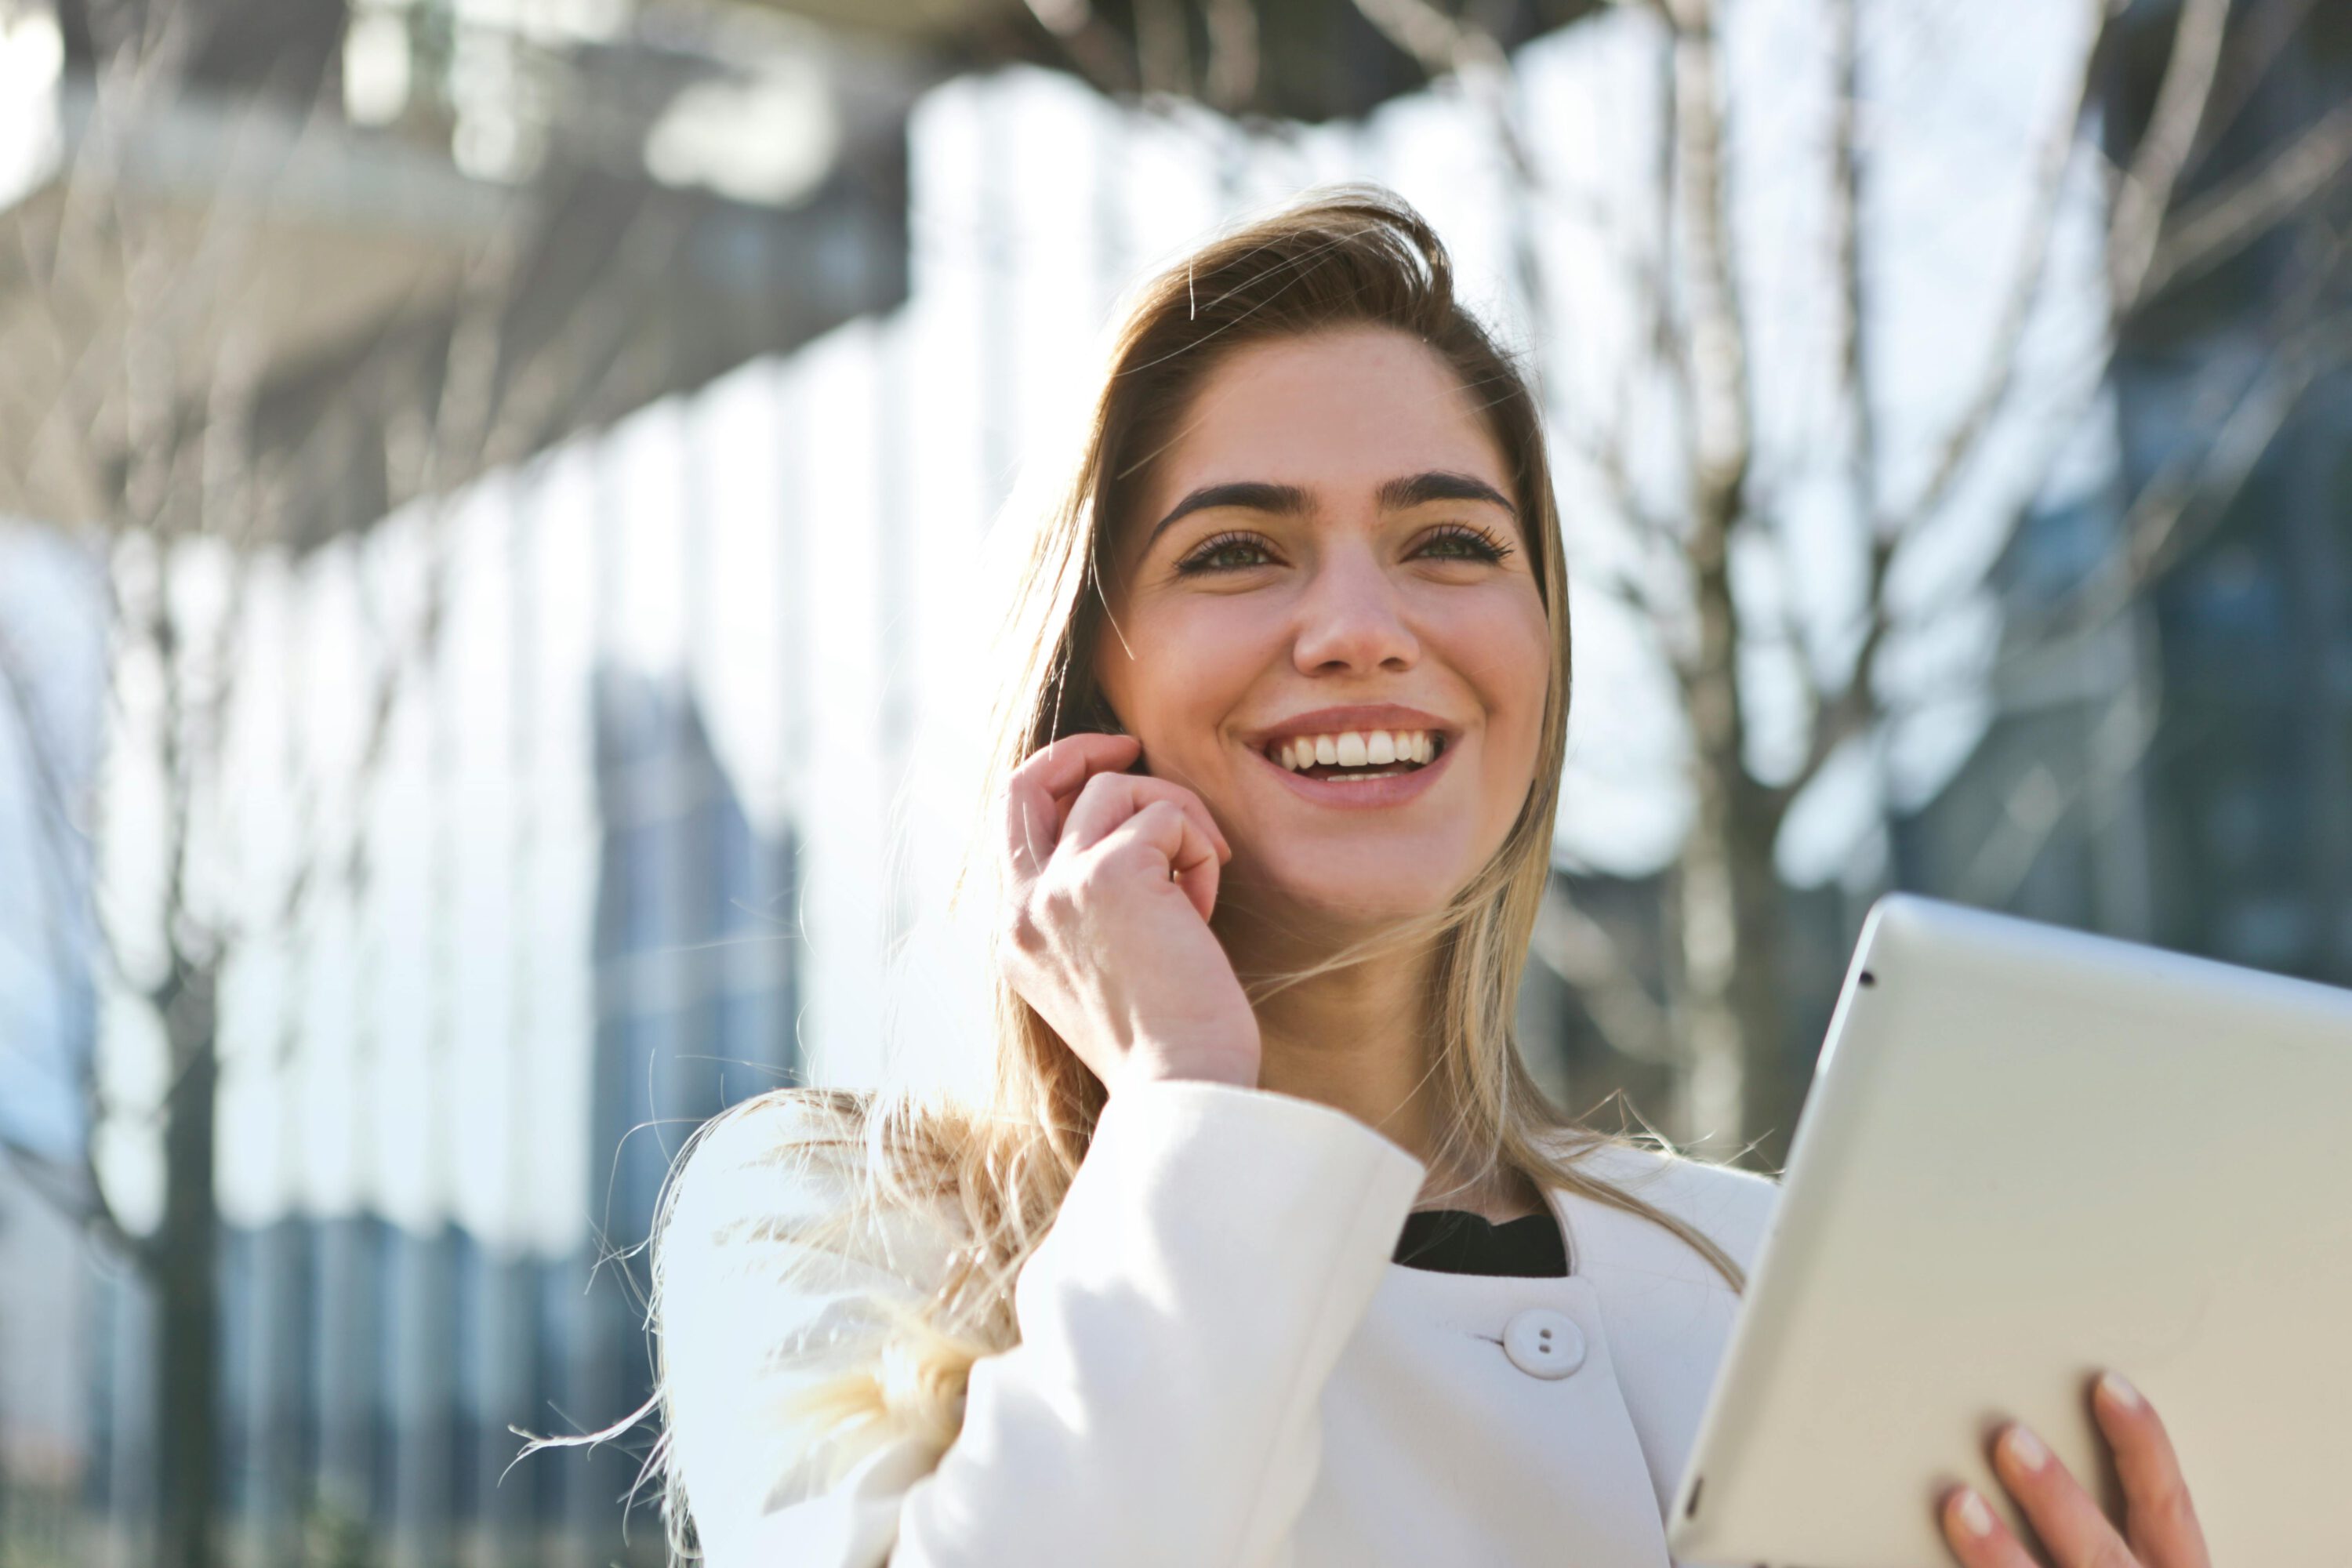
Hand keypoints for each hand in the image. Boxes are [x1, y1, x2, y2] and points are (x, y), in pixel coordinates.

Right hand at [996, 732, 1259, 1093]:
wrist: (1183, 1087)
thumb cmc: (1167, 1044)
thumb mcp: (1103, 973)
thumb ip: (1090, 911)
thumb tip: (1130, 840)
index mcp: (1015, 937)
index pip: (1014, 826)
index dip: (1059, 784)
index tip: (1110, 772)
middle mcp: (1022, 909)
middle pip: (1027, 782)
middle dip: (1081, 750)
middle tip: (1132, 746)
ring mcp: (1058, 888)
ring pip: (1117, 789)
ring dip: (1176, 820)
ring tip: (1199, 884)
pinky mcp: (1110, 873)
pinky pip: (1167, 815)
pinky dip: (1199, 849)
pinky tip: (1205, 909)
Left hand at [1939, 1372, 2208, 1567]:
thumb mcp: (2143, 1563)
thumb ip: (2112, 1521)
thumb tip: (2029, 1438)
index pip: (2167, 1505)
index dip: (2143, 1444)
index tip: (2105, 1386)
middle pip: (2099, 1550)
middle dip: (2057, 1497)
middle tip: (2008, 1439)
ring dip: (2001, 1553)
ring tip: (1958, 1503)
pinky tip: (1926, 1564)